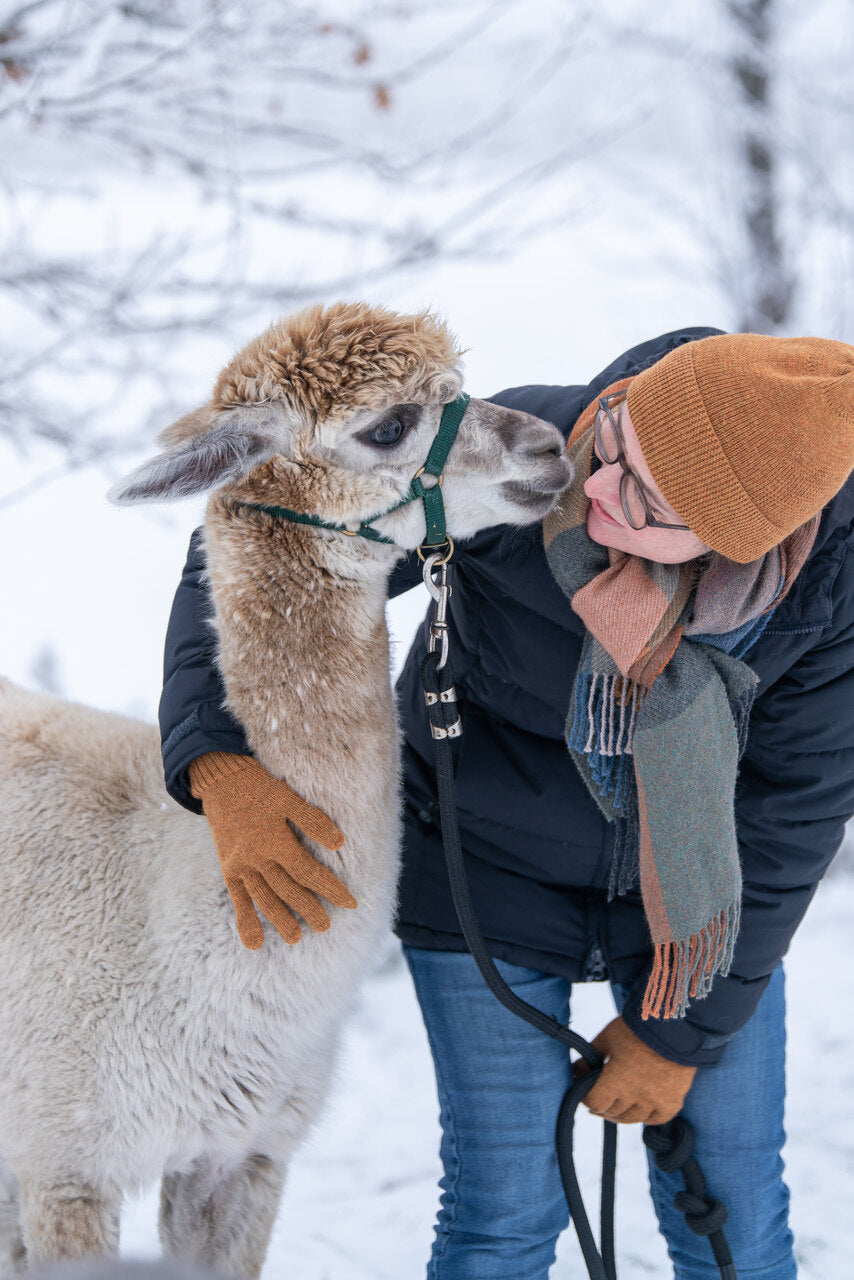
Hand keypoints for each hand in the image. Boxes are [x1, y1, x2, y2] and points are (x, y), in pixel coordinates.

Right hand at [189, 751, 356, 949]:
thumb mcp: (288, 798)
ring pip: (264, 898)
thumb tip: (340, 842)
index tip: (350, 903)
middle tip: (325, 926)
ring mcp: (241, 865)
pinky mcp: (228, 868)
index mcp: (275, 840)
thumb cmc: (259, 787)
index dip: (330, 888)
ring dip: (280, 920)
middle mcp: (257, 857)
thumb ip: (313, 821)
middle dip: (309, 909)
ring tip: (296, 938)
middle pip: (288, 890)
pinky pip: (238, 899)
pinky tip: (255, 943)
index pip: (308, 872)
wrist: (220, 780)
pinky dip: (246, 921)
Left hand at [573, 1016, 695, 1124]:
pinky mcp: (672, 1102)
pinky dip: (646, 1116)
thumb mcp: (608, 1037)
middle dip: (602, 1105)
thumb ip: (590, 1056)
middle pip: (612, 1112)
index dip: (587, 1097)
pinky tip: (640, 1108)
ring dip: (621, 1113)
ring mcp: (655, 1102)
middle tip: (600, 1097)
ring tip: (616, 1104)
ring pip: (632, 1119)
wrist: (675, 1026)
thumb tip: (576, 1070)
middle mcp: (635, 1096)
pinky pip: (655, 1119)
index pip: (594, 1102)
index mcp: (616, 1080)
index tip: (586, 1091)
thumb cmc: (637, 1028)